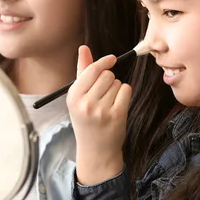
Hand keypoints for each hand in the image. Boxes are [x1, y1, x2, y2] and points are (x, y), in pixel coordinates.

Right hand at [66, 45, 129, 184]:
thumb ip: (82, 71)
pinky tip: (118, 106)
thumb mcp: (78, 98)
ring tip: (108, 103)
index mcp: (73, 96)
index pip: (92, 70)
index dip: (104, 62)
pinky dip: (125, 95)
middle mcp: (85, 103)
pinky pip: (126, 91)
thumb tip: (83, 48)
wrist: (96, 150)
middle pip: (107, 75)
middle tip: (104, 94)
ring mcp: (101, 111)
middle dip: (109, 80)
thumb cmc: (86, 120)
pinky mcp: (117, 116)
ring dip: (116, 89)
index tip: (112, 59)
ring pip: (117, 83)